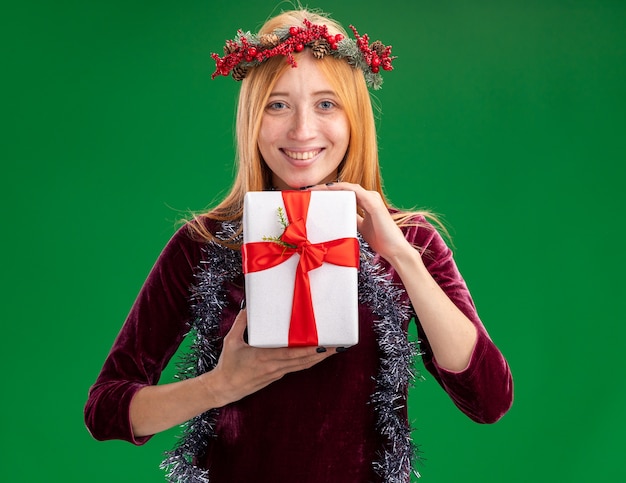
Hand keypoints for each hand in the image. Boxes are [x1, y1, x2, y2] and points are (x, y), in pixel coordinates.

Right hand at [210, 309, 336, 404]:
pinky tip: (315, 357)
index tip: (324, 346)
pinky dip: (307, 362)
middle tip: (338, 347)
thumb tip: (248, 308)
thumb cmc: (227, 365)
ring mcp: (276, 373)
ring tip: (332, 351)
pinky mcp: (275, 376)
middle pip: (303, 361)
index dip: (310, 351)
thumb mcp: (231, 341)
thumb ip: (241, 323)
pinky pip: (295, 368)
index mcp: (265, 358)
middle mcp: (274, 367)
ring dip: (318, 359)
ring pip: (302, 366)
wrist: (223, 388)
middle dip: (322, 354)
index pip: (292, 354)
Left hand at [310, 182, 411, 262]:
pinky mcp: (374, 203)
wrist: (394, 250)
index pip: (344, 193)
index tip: (311, 194)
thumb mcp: (360, 228)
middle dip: (325, 188)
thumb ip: (352, 219)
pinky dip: (341, 189)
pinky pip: (354, 191)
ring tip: (314, 189)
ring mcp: (372, 198)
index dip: (328, 192)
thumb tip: (337, 217)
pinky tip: (329, 189)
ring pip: (347, 187)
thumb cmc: (380, 240)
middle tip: (307, 190)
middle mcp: (369, 197)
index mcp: (366, 202)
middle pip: (343, 188)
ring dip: (329, 187)